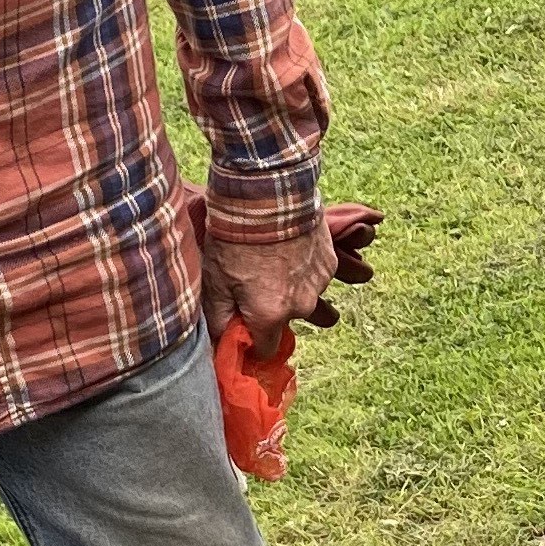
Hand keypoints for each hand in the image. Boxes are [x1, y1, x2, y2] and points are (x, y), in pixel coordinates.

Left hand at [201, 217, 340, 341]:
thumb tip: (221, 341)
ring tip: (272, 259)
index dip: (252, 341)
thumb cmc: (236, 241)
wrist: (269, 196)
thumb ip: (218, 319)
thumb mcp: (215, 281)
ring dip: (289, 286)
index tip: (243, 326)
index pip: (265, 350)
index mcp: (270, 316)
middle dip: (270, 310)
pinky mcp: (330, 261)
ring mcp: (319, 283)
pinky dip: (303, 267)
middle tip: (253, 282)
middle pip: (284, 320)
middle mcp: (300, 306)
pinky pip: (315, 275)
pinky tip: (289, 247)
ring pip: (302, 296)